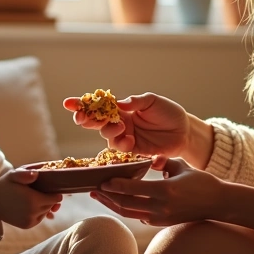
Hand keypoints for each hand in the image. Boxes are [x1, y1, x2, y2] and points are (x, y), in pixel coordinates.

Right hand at [0, 170, 63, 228]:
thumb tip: (36, 174)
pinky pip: (40, 217)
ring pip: (46, 211)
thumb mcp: (12, 175)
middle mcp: (33, 213)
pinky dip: (38, 212)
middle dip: (49, 198)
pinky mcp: (27, 225)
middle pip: (52, 205)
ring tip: (34, 197)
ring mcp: (30, 221)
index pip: (56, 198)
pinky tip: (31, 205)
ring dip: (44, 205)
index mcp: (32, 200)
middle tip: (41, 190)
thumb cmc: (3, 186)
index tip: (51, 186)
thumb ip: (24, 174)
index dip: (55, 192)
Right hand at [63, 92, 190, 157]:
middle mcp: (120, 123)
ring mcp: (125, 138)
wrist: (184, 132)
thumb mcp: (153, 101)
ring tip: (122, 128)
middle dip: (87, 120)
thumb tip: (118, 103)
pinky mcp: (132, 152)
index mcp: (122, 108)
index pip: (98, 106)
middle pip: (96, 122)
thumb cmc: (169, 113)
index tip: (68, 103)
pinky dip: (121, 145)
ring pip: (107, 137)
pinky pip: (120, 151)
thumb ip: (135, 102)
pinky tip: (130, 141)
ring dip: (109, 132)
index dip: (82, 105)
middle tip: (83, 118)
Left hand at [89, 157, 225, 226]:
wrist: (218, 204)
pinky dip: (125, 209)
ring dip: (113, 205)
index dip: (116, 186)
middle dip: (107, 197)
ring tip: (99, 196)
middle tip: (93, 189)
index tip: (102, 180)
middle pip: (126, 204)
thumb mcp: (181, 166)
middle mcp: (161, 207)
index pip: (133, 189)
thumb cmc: (201, 181)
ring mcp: (161, 217)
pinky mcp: (162, 223)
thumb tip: (149, 159)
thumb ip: (163, 162)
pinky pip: (138, 216)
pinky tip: (116, 201)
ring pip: (129, 213)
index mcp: (165, 191)